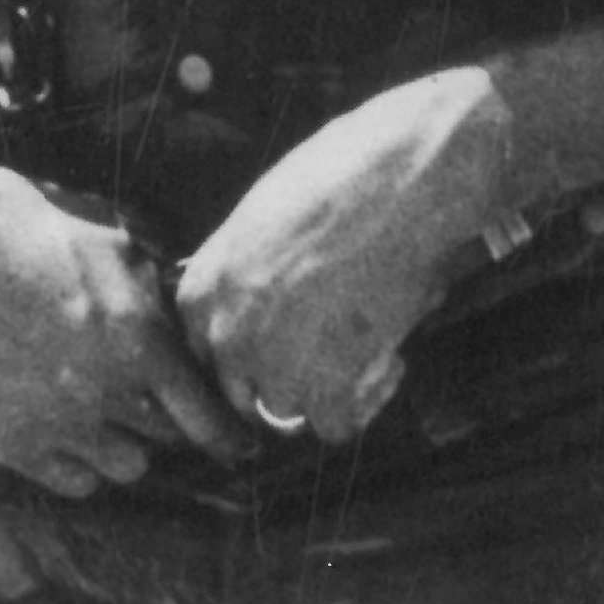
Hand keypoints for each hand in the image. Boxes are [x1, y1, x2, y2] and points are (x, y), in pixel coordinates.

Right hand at [0, 154, 246, 500]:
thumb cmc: (31, 232)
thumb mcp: (115, 249)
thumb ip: (160, 301)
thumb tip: (193, 336)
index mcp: (138, 341)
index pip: (206, 419)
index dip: (230, 437)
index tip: (242, 445)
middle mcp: (102, 392)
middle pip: (166, 440)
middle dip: (168, 420)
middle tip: (151, 397)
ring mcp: (54, 424)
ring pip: (125, 467)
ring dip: (126, 442)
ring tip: (105, 406)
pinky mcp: (10, 443)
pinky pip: (74, 482)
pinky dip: (81, 462)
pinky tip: (71, 424)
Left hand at [176, 65, 506, 442]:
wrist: (401, 182)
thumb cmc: (343, 176)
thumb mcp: (266, 214)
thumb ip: (251, 270)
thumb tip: (269, 298)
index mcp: (202, 287)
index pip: (207, 348)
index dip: (252, 347)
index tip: (290, 337)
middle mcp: (225, 334)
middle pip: (242, 390)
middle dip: (286, 375)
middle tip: (334, 349)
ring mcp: (270, 368)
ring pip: (288, 409)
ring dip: (330, 389)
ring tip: (371, 343)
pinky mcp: (323, 390)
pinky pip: (336, 427)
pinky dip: (367, 401)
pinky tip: (391, 357)